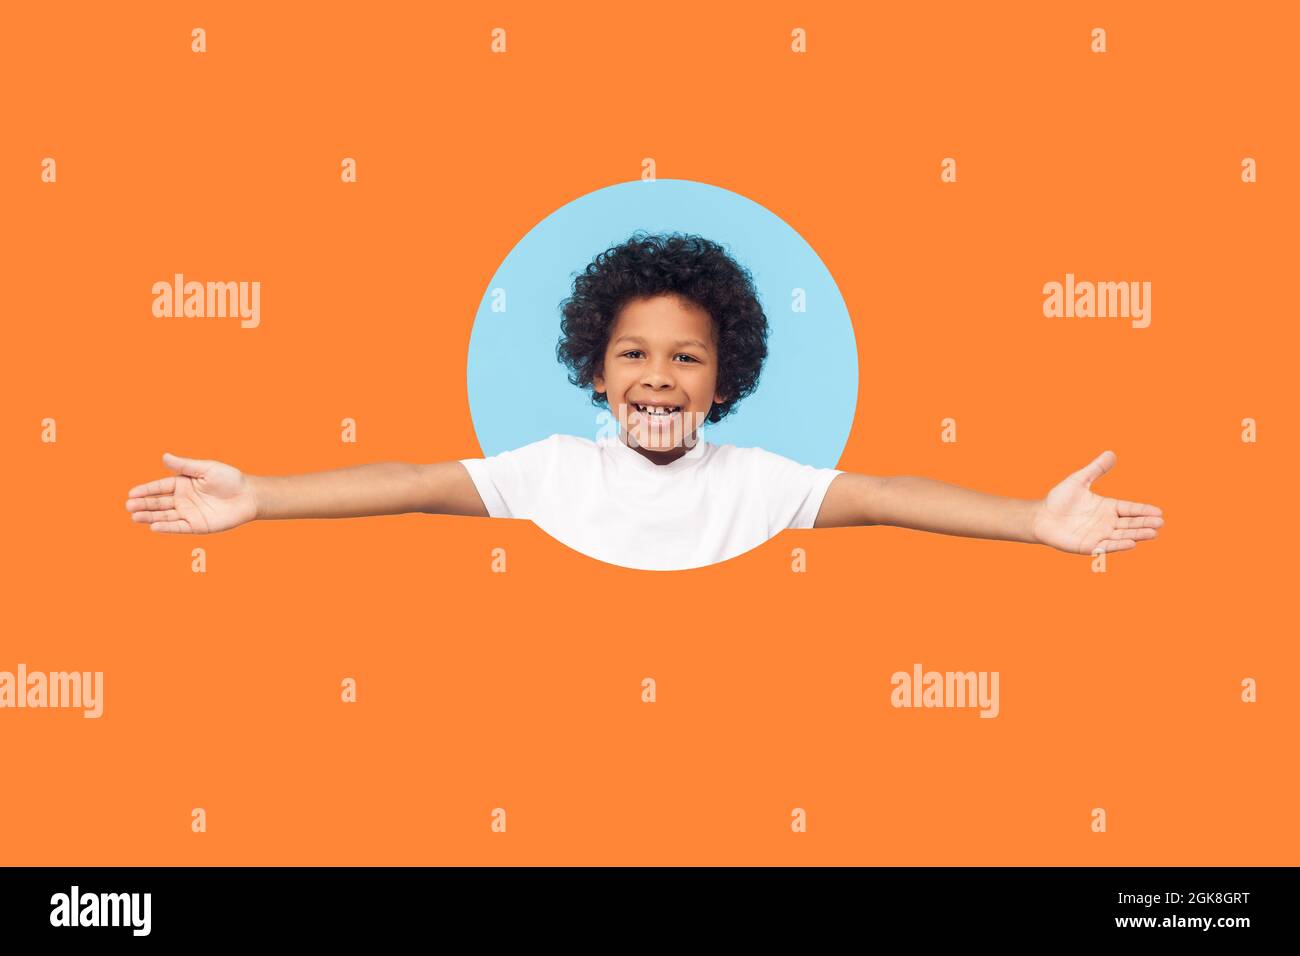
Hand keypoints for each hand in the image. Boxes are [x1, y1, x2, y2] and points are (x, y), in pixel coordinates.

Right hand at [124, 452, 258, 533]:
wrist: (249, 496)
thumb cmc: (229, 479)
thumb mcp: (206, 469)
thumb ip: (185, 466)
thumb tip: (164, 456)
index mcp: (182, 484)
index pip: (159, 487)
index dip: (146, 490)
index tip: (132, 493)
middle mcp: (182, 499)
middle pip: (158, 503)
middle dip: (143, 505)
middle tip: (129, 506)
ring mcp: (188, 513)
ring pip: (165, 516)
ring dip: (150, 517)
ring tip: (135, 517)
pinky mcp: (196, 526)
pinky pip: (178, 527)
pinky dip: (166, 527)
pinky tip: (154, 526)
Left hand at [1031, 450, 1163, 554]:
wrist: (1040, 516)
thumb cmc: (1059, 499)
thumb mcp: (1079, 480)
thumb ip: (1096, 469)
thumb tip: (1111, 453)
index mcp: (1108, 507)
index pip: (1130, 509)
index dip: (1143, 510)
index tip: (1159, 512)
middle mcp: (1106, 522)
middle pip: (1130, 523)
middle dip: (1145, 523)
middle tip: (1160, 523)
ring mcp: (1099, 535)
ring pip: (1123, 535)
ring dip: (1138, 535)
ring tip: (1153, 533)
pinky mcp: (1089, 546)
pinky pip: (1106, 546)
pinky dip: (1119, 545)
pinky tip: (1131, 543)